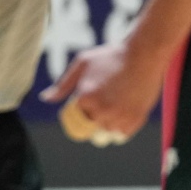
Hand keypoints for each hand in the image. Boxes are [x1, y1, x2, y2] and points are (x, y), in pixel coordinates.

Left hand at [43, 38, 160, 143]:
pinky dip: (120, 128)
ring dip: (105, 126)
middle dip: (88, 123)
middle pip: (87, 131)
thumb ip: (63, 85)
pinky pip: (121, 135)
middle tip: (96, 109)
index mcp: (85, 98)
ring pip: (105, 135)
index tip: (79, 109)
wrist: (144, 53)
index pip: (71, 121)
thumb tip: (46, 98)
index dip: (74, 115)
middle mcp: (101, 111)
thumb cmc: (111, 56)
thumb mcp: (82, 63)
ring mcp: (120, 117)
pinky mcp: (136, 119)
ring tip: (111, 108)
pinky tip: (122, 112)